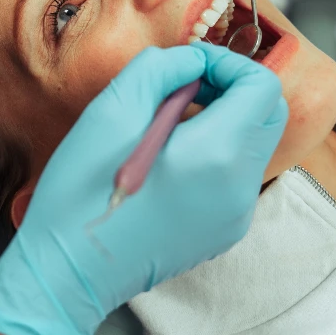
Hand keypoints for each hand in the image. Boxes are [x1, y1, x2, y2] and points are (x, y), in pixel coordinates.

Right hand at [0, 43, 287, 334]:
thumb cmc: (82, 191)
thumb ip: (162, 68)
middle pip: (269, 114)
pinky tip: (169, 161)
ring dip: (224, 119)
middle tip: (185, 87)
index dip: (228, 63)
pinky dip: (216, 153)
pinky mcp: (223, 232)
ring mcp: (236, 215)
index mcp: (217, 153)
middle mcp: (239, 187)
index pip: (262, 87)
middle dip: (234, 88)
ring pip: (253, 144)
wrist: (67, 273)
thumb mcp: (112, 110)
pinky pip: (237, 176)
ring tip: (168, 125)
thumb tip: (193, 62)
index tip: (189, 66)